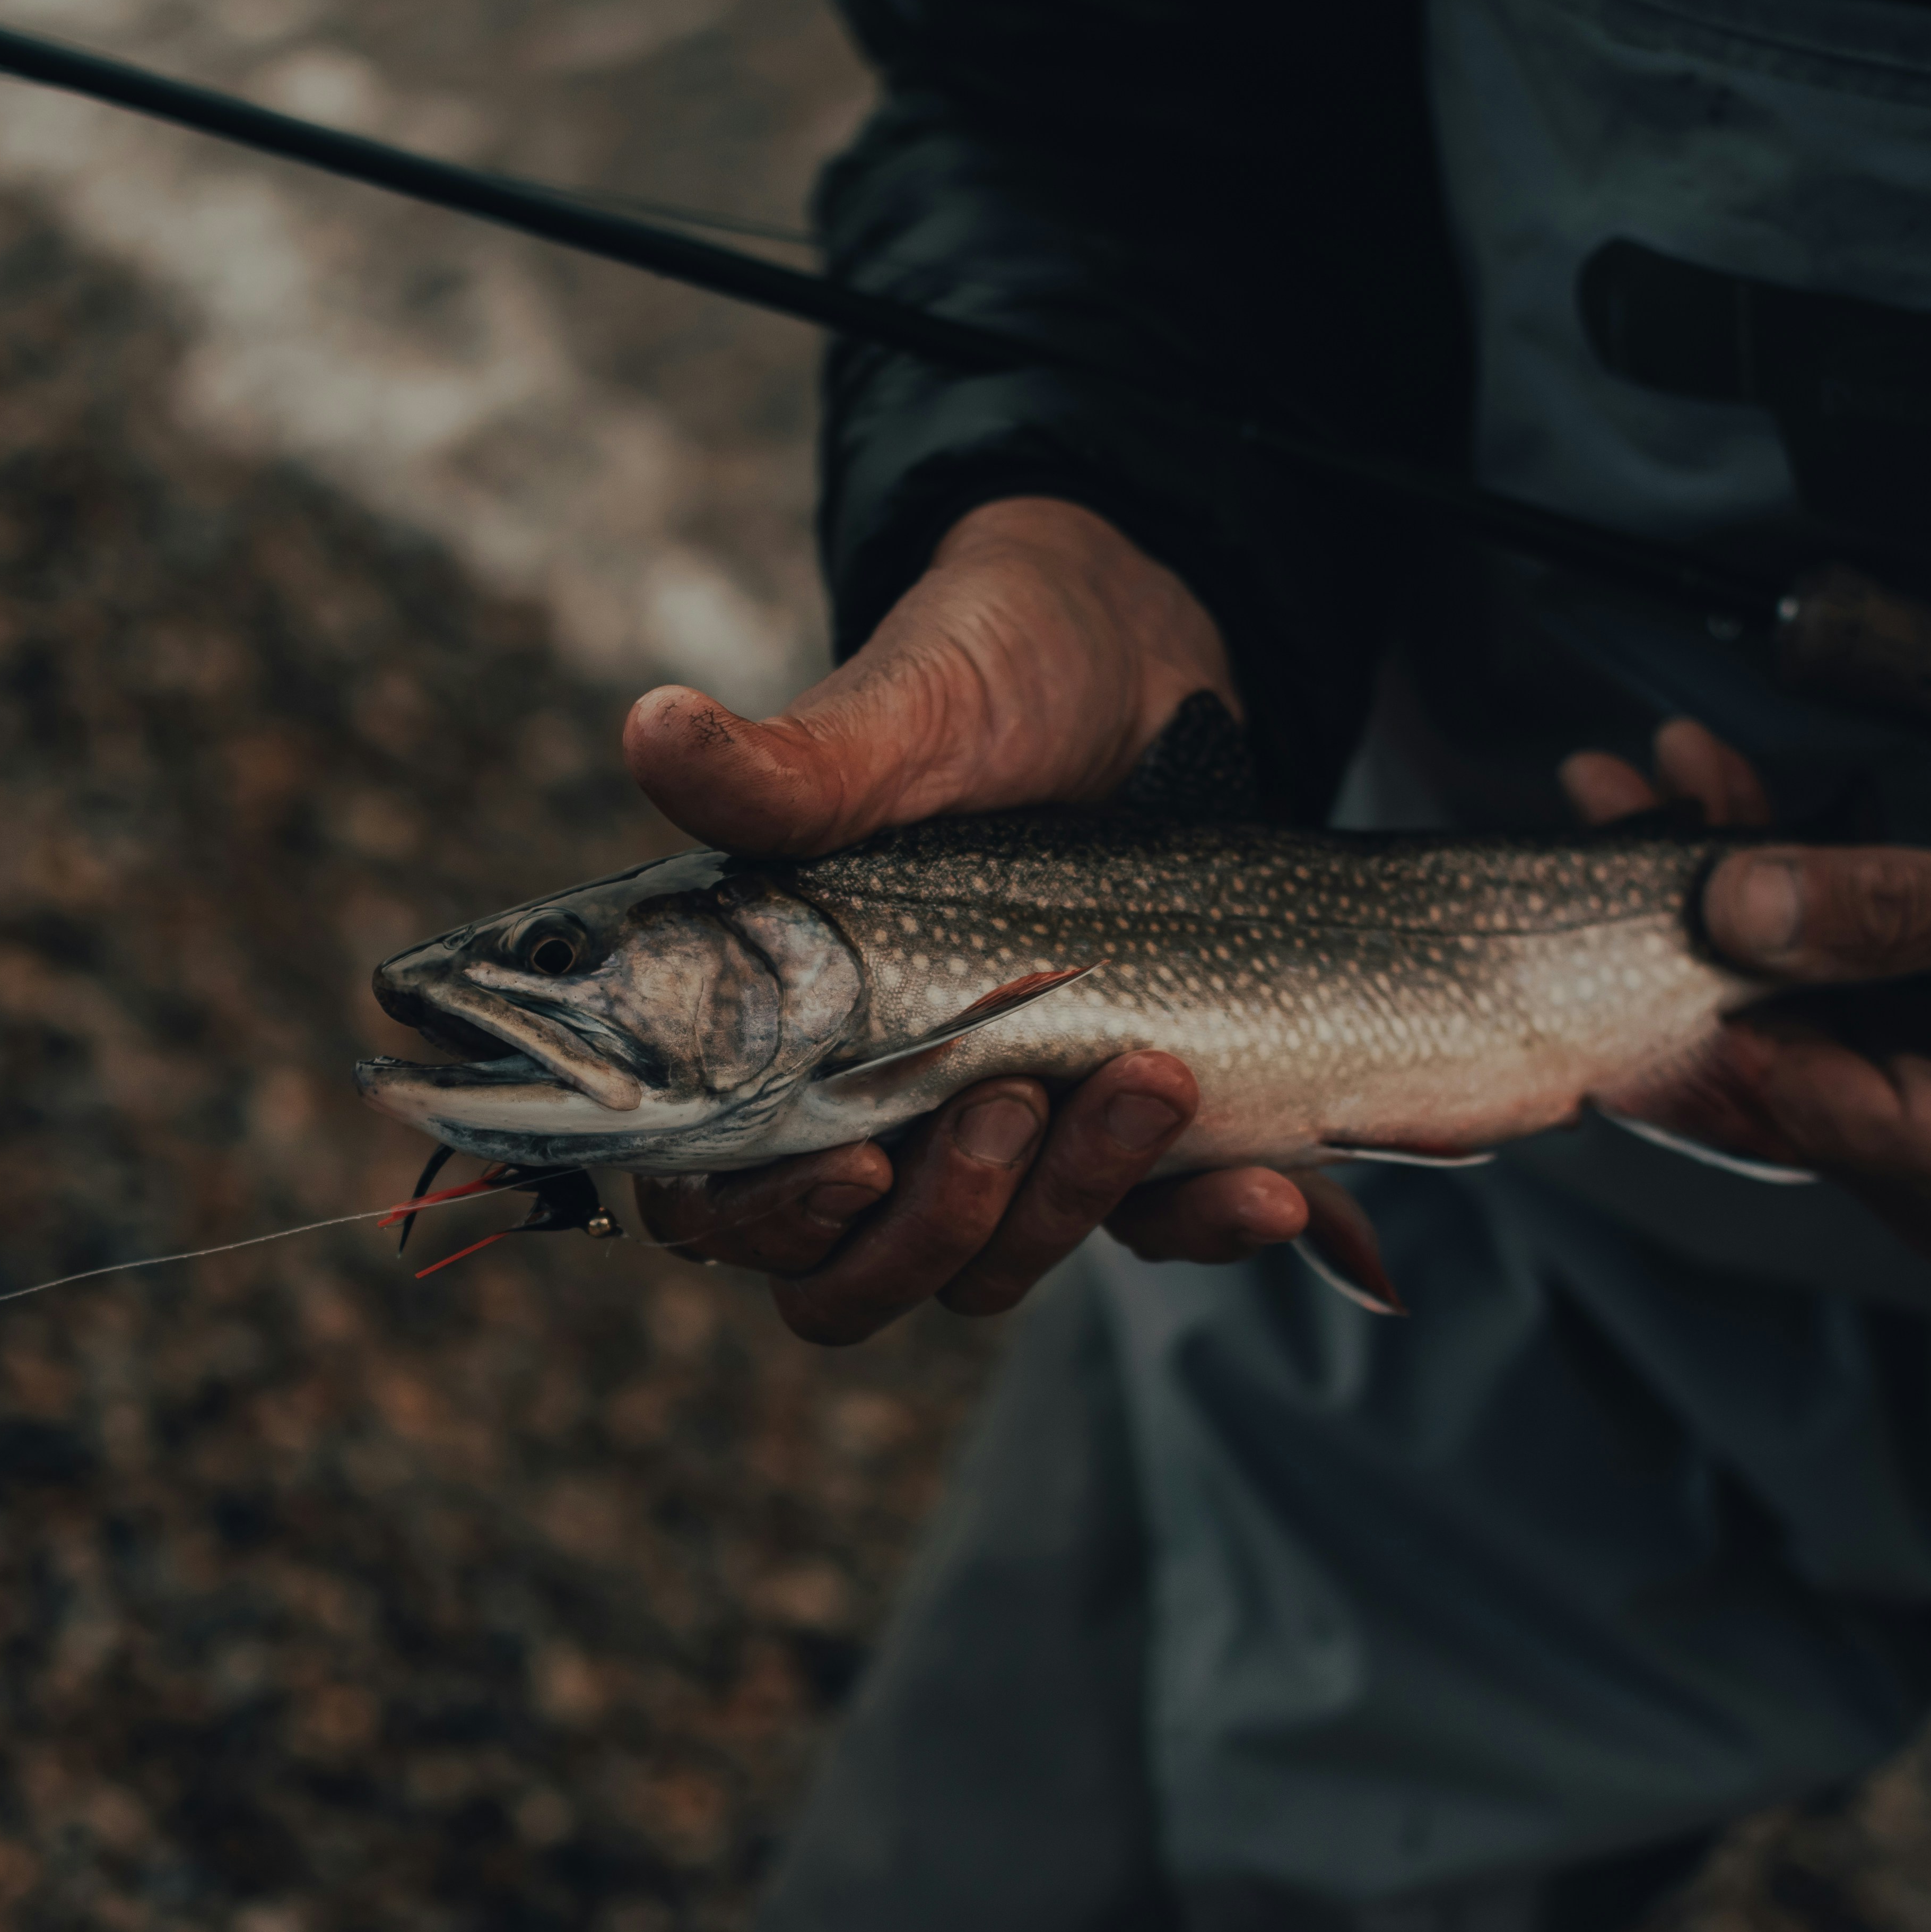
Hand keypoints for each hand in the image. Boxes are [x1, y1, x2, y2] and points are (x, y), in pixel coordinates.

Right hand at [624, 497, 1315, 1342]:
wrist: (1136, 654)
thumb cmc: (982, 681)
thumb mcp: (894, 727)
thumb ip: (779, 773)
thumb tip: (653, 729)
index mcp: (769, 1036)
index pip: (719, 1204)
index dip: (775, 1220)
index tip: (858, 1158)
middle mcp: (868, 1105)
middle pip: (858, 1277)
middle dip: (942, 1222)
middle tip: (1012, 1098)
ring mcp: (995, 1129)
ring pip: (995, 1266)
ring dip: (1073, 1204)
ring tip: (1152, 1077)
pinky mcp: (1115, 1129)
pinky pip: (1151, 1231)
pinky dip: (1208, 1227)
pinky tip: (1277, 1195)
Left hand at [1562, 722, 1930, 1255]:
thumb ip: (1901, 911)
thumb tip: (1738, 905)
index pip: (1788, 1099)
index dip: (1685, 1000)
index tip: (1621, 891)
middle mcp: (1928, 1176)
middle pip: (1753, 1054)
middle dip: (1672, 921)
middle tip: (1604, 801)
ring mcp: (1906, 1129)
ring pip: (1762, 1011)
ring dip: (1703, 891)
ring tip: (1635, 784)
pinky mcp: (1897, 1075)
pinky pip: (1801, 989)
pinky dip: (1760, 896)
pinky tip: (1711, 800)